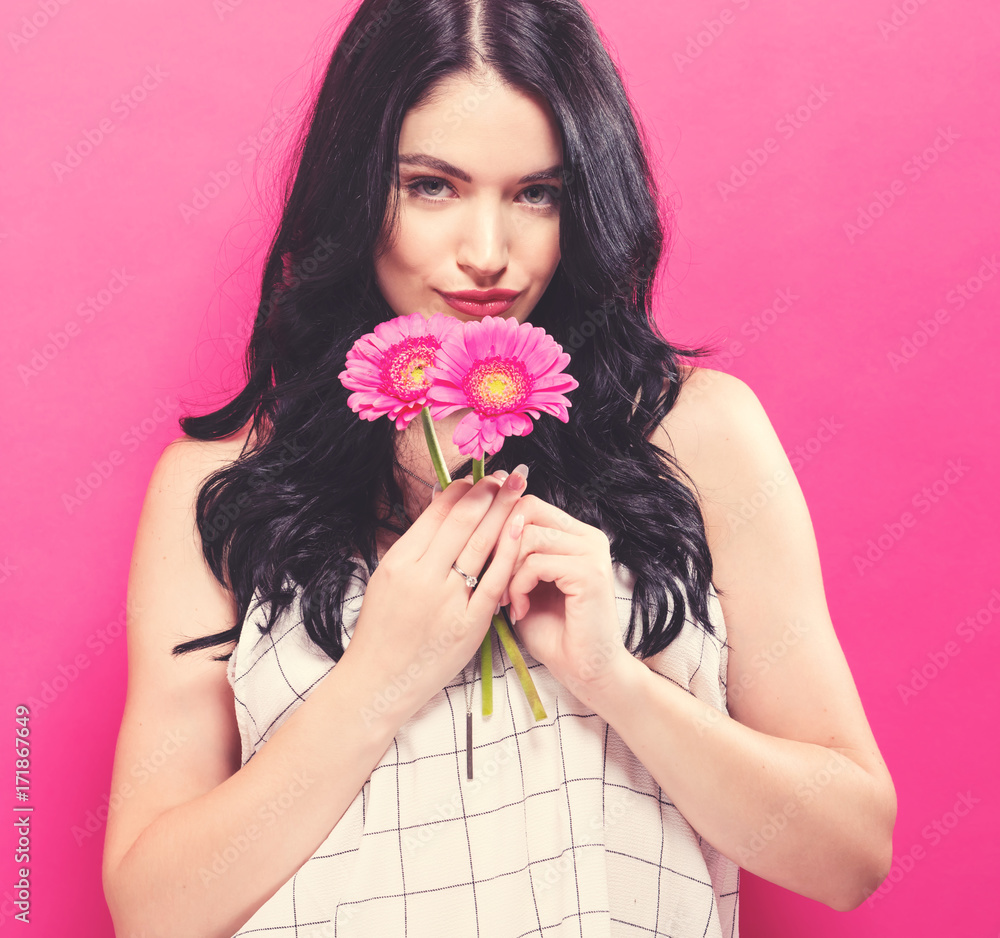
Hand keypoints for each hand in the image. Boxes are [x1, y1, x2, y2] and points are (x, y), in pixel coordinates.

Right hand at [343, 468, 528, 725]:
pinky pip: (494, 580)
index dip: (464, 490)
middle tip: (508, 474)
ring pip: (480, 544)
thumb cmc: (381, 631)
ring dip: (502, 510)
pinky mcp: (468, 625)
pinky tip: (520, 526)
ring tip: (519, 488)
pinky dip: (509, 549)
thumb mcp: (387, 580)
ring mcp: (447, 601)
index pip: (437, 513)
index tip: (481, 477)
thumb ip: (415, 548)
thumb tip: (443, 507)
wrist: (377, 683)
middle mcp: (422, 577)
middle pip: (462, 522)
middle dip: (488, 492)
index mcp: (399, 561)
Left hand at [502, 495, 629, 703]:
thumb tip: (478, 522)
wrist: (583, 671)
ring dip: (506, 570)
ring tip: (504, 600)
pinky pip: (536, 563)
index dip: (498, 526)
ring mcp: (592, 552)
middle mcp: (588, 536)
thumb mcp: (524, 582)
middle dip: (500, 543)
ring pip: (527, 535)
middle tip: (491, 579)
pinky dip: (517, 586)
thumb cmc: (551, 631)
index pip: (527, 504)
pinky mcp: (589, 573)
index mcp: (575, 534)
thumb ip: (512, 552)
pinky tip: (518, 609)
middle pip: (526, 510)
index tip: (486, 561)